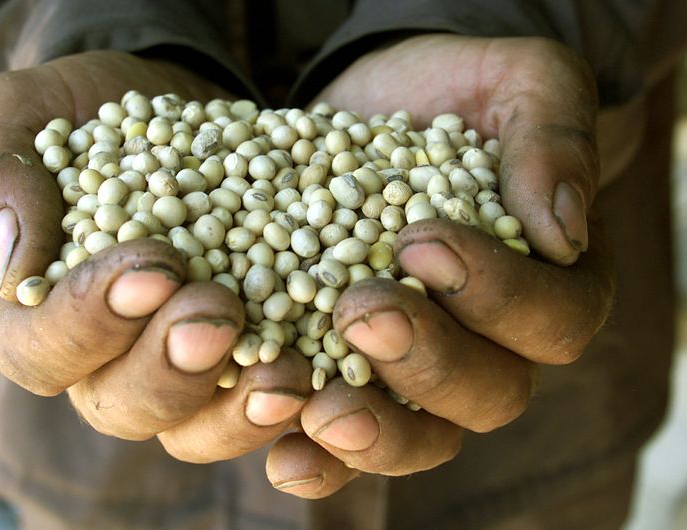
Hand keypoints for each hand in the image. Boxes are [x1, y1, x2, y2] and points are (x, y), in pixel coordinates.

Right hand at [0, 51, 311, 458]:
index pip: (41, 346)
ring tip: (283, 373)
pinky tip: (325, 373)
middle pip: (123, 403)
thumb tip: (7, 262)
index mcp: (31, 315)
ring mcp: (176, 367)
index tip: (151, 269)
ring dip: (237, 409)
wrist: (173, 110)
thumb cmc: (85, 115)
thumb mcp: (20, 116)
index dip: (90, 321)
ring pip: (193, 427)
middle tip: (217, 317)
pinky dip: (287, 397)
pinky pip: (257, 400)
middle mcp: (104, 359)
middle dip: (170, 367)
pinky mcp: (239, 356)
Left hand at [265, 34, 613, 497]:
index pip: (552, 319)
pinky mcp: (350, 378)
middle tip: (361, 313)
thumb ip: (551, 137)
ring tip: (317, 410)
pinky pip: (346, 443)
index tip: (421, 239)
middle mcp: (492, 347)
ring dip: (371, 431)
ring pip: (421, 438)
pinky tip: (282, 452)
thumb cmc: (455, 94)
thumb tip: (561, 230)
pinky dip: (318, 456)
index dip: (494, 293)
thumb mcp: (517, 83)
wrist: (375, 108)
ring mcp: (419, 375)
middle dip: (426, 360)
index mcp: (551, 287)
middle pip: (488, 394)